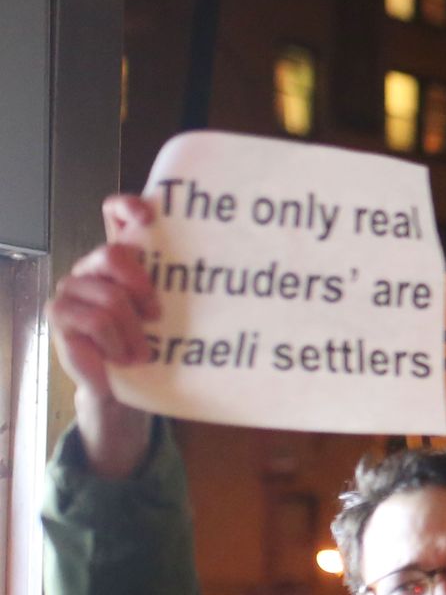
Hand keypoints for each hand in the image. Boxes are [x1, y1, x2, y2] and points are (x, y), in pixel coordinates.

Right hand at [48, 195, 158, 476]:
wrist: (129, 388)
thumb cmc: (155, 345)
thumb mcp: (175, 314)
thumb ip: (183, 287)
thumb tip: (235, 269)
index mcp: (123, 259)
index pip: (116, 213)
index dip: (128, 207)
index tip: (150, 218)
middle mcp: (94, 267)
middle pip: (112, 253)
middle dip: (142, 284)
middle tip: (157, 314)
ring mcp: (73, 290)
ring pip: (110, 296)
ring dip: (134, 331)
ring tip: (143, 352)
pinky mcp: (61, 315)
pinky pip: (96, 321)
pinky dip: (118, 342)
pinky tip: (123, 357)